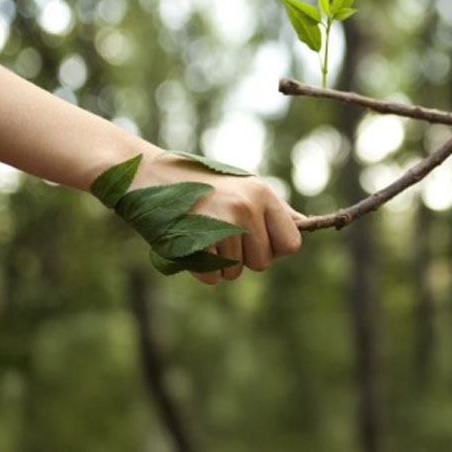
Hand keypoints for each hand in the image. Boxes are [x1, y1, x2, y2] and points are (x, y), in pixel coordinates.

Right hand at [132, 153, 302, 283]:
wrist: (147, 174)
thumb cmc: (198, 182)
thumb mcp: (240, 185)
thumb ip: (271, 208)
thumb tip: (304, 224)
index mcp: (261, 193)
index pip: (291, 243)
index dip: (273, 248)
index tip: (256, 239)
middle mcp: (245, 208)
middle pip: (262, 263)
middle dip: (243, 257)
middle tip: (220, 231)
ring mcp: (220, 225)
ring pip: (235, 272)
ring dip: (219, 261)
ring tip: (201, 231)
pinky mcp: (196, 241)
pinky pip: (212, 277)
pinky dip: (200, 269)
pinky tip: (189, 243)